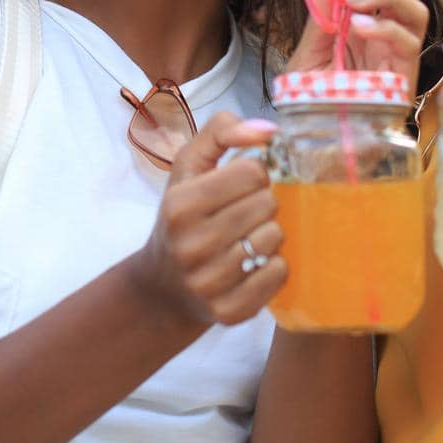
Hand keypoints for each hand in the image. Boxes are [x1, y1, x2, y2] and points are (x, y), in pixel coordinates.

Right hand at [132, 113, 286, 325]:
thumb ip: (222, 131)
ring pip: (275, 238)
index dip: (254, 173)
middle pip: (268, 204)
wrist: (163, 286)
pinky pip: (279, 273)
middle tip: (243, 213)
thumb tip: (269, 130)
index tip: (239, 185)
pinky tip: (253, 262)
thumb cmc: (183, 215)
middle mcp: (191, 245)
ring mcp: (209, 283)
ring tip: (246, 236)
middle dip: (262, 202)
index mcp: (180, 204)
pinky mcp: (228, 311)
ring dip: (268, 232)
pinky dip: (273, 264)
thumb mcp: (189, 166)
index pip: (253, 171)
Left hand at [285, 0, 426, 92]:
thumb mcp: (308, 52)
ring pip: (415, 5)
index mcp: (364, 16)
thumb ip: (321, 15)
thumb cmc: (316, 101)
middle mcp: (388, 29)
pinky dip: (386, 27)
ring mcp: (400, 52)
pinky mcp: (406, 77)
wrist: (319, 144)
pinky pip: (409, 42)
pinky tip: (359, 27)